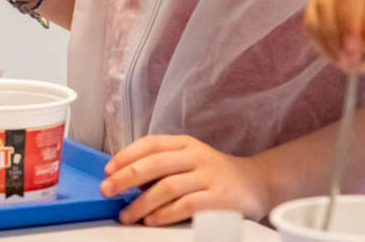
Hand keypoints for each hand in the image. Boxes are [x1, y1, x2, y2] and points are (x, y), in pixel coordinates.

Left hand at [100, 134, 268, 225]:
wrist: (256, 184)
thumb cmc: (215, 175)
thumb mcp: (190, 161)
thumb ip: (164, 166)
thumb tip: (126, 180)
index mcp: (186, 143)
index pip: (152, 143)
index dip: (127, 155)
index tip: (108, 170)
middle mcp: (196, 156)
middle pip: (156, 162)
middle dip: (127, 177)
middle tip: (107, 191)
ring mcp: (208, 176)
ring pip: (167, 186)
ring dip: (141, 202)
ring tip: (126, 215)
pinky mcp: (218, 198)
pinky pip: (186, 205)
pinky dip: (165, 214)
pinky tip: (152, 221)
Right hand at [304, 0, 364, 70]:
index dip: (347, 19)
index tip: (356, 46)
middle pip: (323, 5)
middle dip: (336, 37)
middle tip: (352, 61)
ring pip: (314, 21)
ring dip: (330, 48)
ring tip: (355, 66)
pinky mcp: (316, 12)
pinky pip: (313, 34)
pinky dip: (327, 52)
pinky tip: (350, 63)